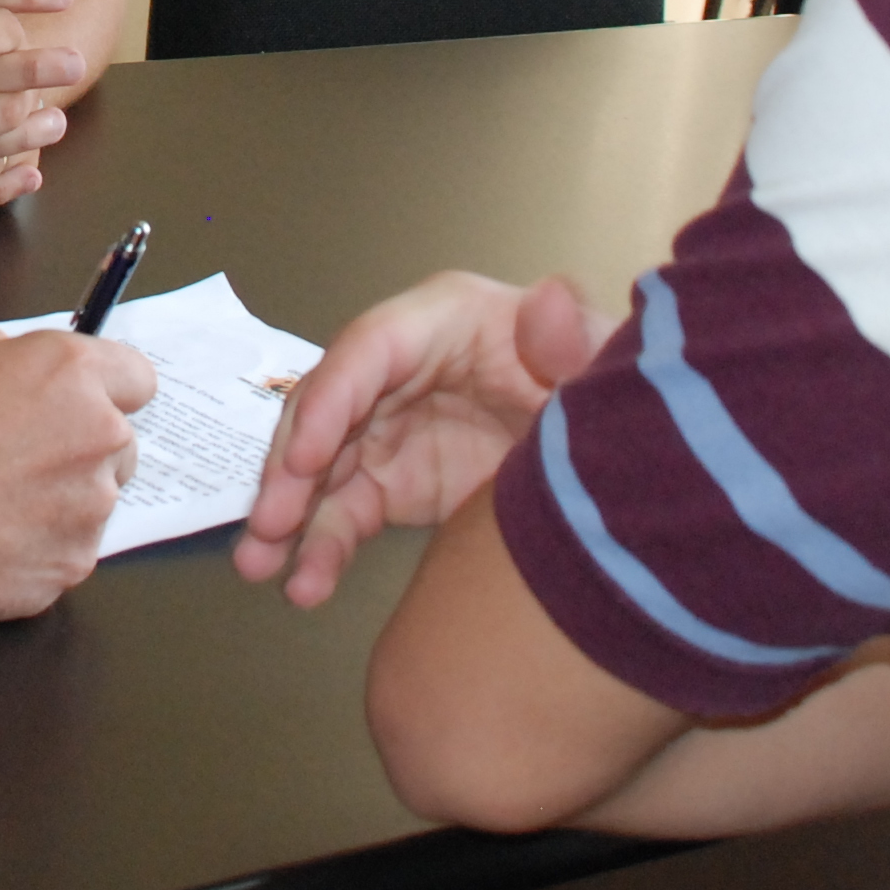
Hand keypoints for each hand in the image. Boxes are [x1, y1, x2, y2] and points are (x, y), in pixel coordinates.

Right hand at [0, 327, 156, 703]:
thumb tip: (17, 361)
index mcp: (69, 375)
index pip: (137, 374)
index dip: (106, 385)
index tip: (81, 399)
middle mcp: (96, 437)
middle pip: (119, 439)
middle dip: (80, 444)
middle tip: (17, 454)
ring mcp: (90, 509)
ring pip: (96, 496)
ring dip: (62, 495)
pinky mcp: (73, 564)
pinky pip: (70, 545)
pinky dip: (41, 542)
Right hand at [235, 272, 617, 608]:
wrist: (627, 464)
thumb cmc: (607, 392)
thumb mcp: (600, 363)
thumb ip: (577, 338)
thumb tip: (545, 303)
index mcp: (448, 319)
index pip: (370, 348)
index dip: (329, 401)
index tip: (302, 460)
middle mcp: (405, 369)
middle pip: (329, 407)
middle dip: (290, 468)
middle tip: (268, 523)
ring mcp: (396, 427)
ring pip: (323, 466)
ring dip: (288, 515)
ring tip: (262, 567)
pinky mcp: (398, 481)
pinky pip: (346, 512)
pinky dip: (322, 548)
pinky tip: (306, 586)